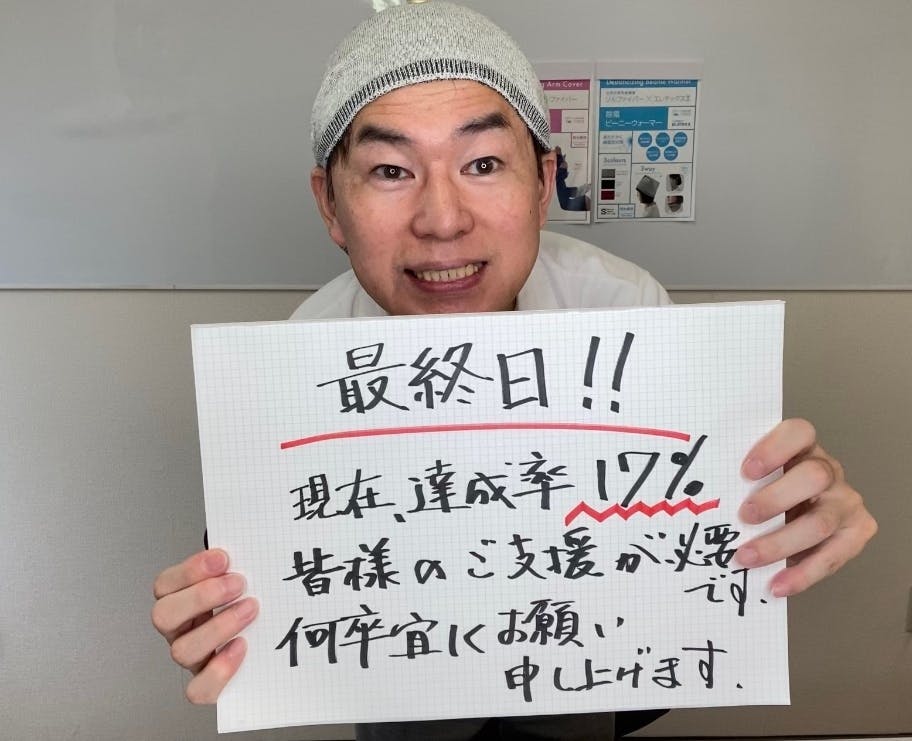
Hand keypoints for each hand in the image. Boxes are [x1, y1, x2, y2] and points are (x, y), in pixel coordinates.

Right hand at [151, 549, 258, 703]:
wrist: (263, 631)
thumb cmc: (245, 596)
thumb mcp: (237, 572)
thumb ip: (237, 559)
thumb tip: (252, 540)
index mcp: (178, 598)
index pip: (165, 584)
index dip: (191, 570)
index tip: (223, 558)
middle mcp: (178, 628)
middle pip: (163, 616)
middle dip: (202, 596)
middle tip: (238, 583)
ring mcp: (190, 657)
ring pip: (181, 650)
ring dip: (218, 627)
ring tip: (250, 609)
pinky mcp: (206, 683)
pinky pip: (198, 689)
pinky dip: (219, 670)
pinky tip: (242, 647)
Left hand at [734, 418, 876, 596]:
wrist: (797, 519)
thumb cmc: (765, 491)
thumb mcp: (754, 480)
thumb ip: (738, 481)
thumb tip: (697, 496)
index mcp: (802, 447)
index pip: (799, 432)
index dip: (774, 449)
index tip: (745, 471)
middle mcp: (829, 469)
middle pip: (814, 477)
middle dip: (776, 498)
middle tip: (743, 517)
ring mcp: (845, 500)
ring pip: (820, 521)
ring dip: (780, 543)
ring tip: (745, 557)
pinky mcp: (856, 531)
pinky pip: (832, 556)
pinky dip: (802, 574)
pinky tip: (777, 584)